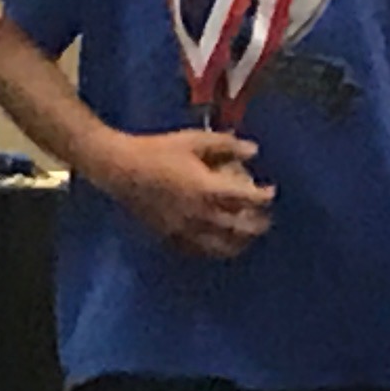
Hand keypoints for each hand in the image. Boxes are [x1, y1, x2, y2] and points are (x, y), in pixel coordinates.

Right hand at [98, 128, 273, 258]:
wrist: (119, 169)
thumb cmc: (156, 150)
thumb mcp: (193, 140)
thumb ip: (226, 145)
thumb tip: (253, 150)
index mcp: (209, 189)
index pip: (248, 199)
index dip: (264, 197)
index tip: (270, 191)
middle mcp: (201, 214)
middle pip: (240, 228)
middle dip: (257, 224)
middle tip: (265, 218)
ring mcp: (186, 229)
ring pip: (222, 245)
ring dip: (240, 242)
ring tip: (247, 237)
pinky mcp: (170, 237)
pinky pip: (198, 250)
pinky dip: (214, 248)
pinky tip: (217, 244)